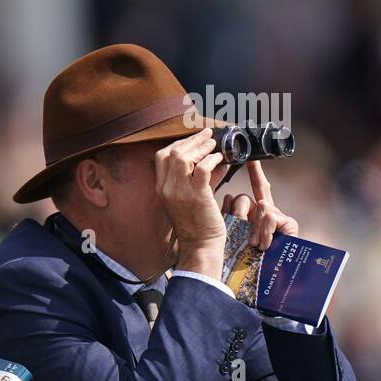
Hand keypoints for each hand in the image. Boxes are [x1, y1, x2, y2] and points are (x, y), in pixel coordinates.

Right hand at [155, 129, 226, 276]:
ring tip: (213, 144)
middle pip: (170, 153)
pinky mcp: (197, 196)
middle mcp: (167, 188)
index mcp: (162, 188)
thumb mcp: (192, 197)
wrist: (200, 245)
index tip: (192, 140)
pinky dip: (212, 159)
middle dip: (190, 140)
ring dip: (200, 147)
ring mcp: (179, 192)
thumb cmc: (198, 223)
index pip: (161, 157)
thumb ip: (201, 177)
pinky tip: (220, 159)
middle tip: (206, 135)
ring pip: (182, 158)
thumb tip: (216, 159)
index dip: (177, 144)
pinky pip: (202, 169)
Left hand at [221, 160, 298, 250]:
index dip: (254, 173)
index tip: (251, 158)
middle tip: (238, 222)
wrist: (264, 279)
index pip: (251, 190)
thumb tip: (227, 196)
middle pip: (257, 193)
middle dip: (246, 201)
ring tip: (253, 244)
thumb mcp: (230, 233)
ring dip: (254, 227)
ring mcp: (278, 217)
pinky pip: (271, 216)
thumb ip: (229, 213)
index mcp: (251, 213)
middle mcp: (265, 212)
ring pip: (261, 206)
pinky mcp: (289, 224)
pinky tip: (263, 245)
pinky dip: (264, 232)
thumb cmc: (241, 259)